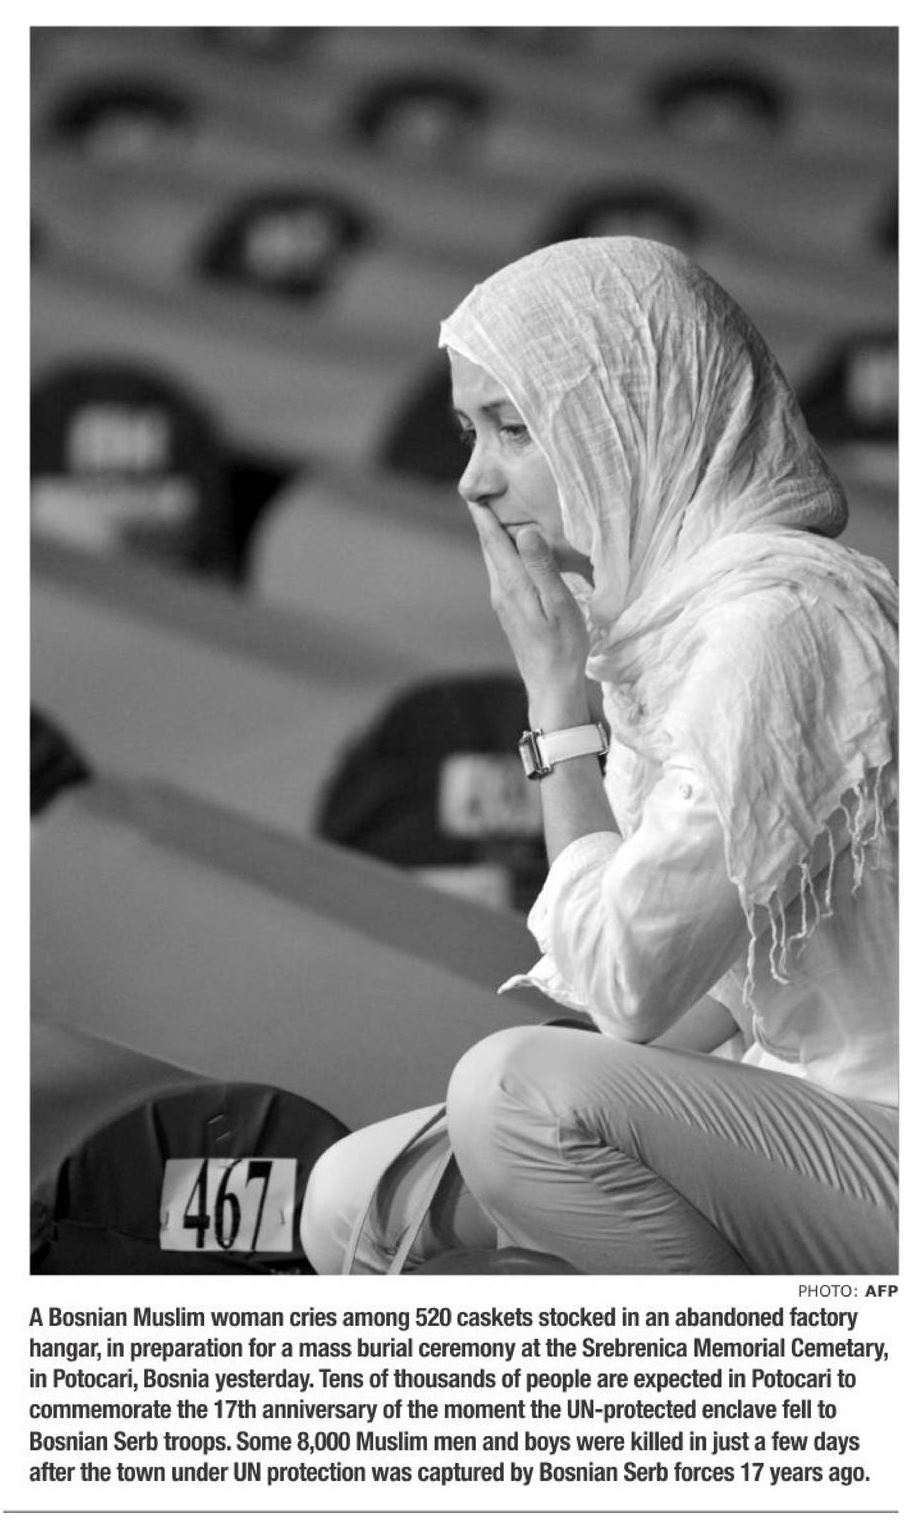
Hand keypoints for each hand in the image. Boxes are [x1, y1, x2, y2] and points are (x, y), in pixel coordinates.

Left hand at [468, 503, 590, 727]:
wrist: (551, 684)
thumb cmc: (562, 645)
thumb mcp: (558, 603)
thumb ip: (541, 566)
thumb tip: (524, 531)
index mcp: (511, 585)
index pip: (492, 539)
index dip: (484, 512)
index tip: (476, 487)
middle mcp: (501, 590)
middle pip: (489, 546)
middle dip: (486, 518)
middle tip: (485, 490)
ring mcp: (503, 602)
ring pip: (496, 559)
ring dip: (496, 535)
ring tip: (500, 511)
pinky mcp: (510, 611)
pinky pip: (504, 572)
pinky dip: (506, 553)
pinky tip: (516, 549)